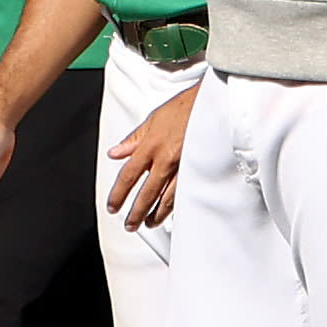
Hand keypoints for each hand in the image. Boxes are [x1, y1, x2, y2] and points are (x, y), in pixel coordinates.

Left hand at [107, 82, 194, 230]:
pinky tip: (173, 211)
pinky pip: (185, 193)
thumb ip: (133, 139)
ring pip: (167, 198)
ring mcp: (183, 166)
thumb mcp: (153, 119)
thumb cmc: (185, 107)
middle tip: (130, 224)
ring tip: (150, 223)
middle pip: (146, 193)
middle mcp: (165, 159)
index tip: (114, 205)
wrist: (212, 101)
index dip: (118, 194)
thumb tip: (116, 152)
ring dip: (157, 214)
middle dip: (136, 212)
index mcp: (151, 145)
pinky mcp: (199, 169)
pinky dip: (177, 205)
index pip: (128, 176)